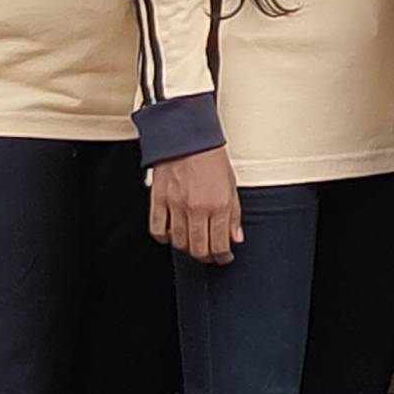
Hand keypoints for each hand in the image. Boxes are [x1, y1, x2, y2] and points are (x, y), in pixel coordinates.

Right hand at [146, 145, 244, 266]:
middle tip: (210, 256)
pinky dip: (165, 238)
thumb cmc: (210, 157)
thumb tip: (236, 238)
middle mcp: (197, 208)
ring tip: (193, 245)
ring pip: (179, 243)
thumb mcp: (231, 185)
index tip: (224, 257)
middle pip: (199, 249)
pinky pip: (158, 230)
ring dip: (187, 249)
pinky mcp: (158, 200)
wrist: (186, 136)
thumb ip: (234, 214)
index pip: (220, 245)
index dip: (222, 257)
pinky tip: (172, 235)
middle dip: (206, 257)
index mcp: (219, 204)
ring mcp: (176, 205)